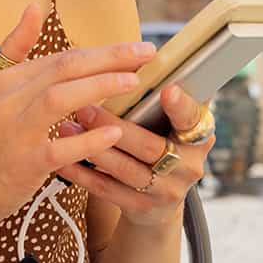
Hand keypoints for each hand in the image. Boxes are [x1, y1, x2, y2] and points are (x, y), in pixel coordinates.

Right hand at [0, 3, 156, 232]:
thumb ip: (14, 49)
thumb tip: (35, 7)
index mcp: (4, 79)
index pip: (60, 56)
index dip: (100, 51)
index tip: (133, 47)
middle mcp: (7, 99)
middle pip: (65, 67)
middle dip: (111, 57)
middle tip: (146, 53)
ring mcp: (14, 131)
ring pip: (62, 97)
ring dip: (101, 85)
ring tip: (134, 81)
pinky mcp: (23, 163)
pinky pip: (61, 146)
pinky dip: (89, 138)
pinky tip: (114, 131)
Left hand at [53, 84, 213, 227]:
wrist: (159, 197)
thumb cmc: (159, 141)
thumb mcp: (170, 121)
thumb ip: (160, 95)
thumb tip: (139, 53)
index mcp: (199, 134)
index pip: (192, 118)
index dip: (181, 105)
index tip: (166, 89)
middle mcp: (188, 165)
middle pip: (150, 146)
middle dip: (113, 126)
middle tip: (84, 107)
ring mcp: (167, 190)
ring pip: (127, 170)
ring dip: (93, 149)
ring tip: (66, 127)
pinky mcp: (143, 208)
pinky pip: (108, 191)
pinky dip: (84, 174)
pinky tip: (63, 159)